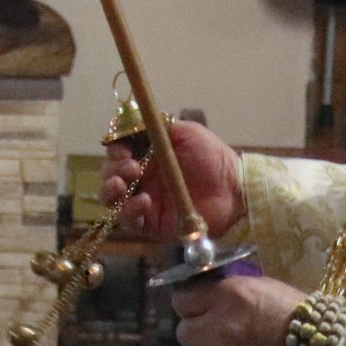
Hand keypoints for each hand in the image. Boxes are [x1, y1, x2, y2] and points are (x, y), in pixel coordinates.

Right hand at [101, 118, 244, 237]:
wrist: (234, 190)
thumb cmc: (213, 158)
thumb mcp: (187, 133)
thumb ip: (160, 127)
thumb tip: (133, 121)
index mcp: (147, 156)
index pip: (118, 152)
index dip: (114, 149)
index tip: (122, 149)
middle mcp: (141, 178)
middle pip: (110, 174)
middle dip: (113, 169)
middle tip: (132, 167)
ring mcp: (144, 202)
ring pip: (111, 199)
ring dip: (110, 189)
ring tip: (124, 184)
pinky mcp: (150, 224)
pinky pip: (128, 220)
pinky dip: (129, 210)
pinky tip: (143, 201)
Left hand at [171, 274, 300, 345]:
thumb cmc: (299, 318)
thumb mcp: (264, 289)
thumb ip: (229, 293)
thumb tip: (204, 298)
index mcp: (228, 297)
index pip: (182, 301)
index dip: (191, 307)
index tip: (200, 312)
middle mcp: (218, 327)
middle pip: (184, 331)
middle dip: (199, 333)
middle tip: (218, 337)